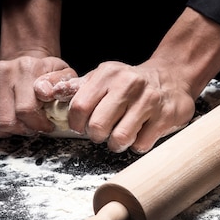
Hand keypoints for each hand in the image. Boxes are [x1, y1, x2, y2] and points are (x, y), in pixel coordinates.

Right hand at [0, 56, 77, 136]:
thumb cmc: (46, 75)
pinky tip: (5, 121)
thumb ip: (63, 85)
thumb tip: (46, 93)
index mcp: (27, 68)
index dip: (37, 125)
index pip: (25, 110)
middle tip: (32, 127)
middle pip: (6, 121)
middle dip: (22, 130)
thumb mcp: (64, 76)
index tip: (46, 126)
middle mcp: (3, 71)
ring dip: (6, 132)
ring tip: (18, 124)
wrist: (26, 62)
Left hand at [37, 60, 196, 153]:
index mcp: (109, 74)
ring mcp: (150, 101)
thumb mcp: (104, 77)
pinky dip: (137, 145)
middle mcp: (129, 84)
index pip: (79, 107)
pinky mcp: (165, 117)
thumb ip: (78, 87)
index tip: (82, 126)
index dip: (77, 123)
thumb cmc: (130, 83)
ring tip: (120, 136)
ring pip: (120, 139)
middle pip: (98, 126)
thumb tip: (47, 91)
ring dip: (116, 144)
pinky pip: (141, 145)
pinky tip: (140, 133)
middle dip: (96, 136)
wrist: (172, 77)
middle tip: (102, 133)